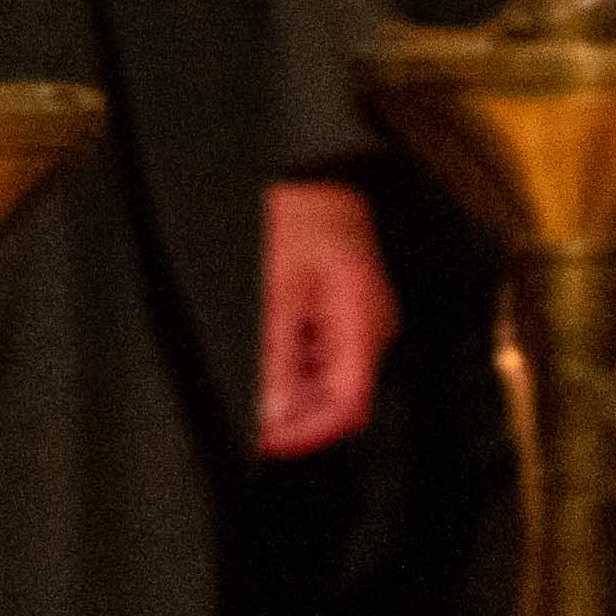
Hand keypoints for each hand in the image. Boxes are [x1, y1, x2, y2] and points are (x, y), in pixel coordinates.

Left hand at [255, 180, 394, 458]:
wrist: (310, 173)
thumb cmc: (296, 215)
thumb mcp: (274, 284)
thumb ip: (275, 351)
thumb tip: (274, 412)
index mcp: (363, 320)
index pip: (348, 403)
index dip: (307, 434)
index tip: (263, 443)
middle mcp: (371, 327)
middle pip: (338, 398)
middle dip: (292, 414)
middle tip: (243, 419)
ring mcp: (361, 322)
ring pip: (326, 380)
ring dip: (287, 390)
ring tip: (246, 381)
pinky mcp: (346, 315)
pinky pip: (321, 356)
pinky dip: (290, 366)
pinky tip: (262, 356)